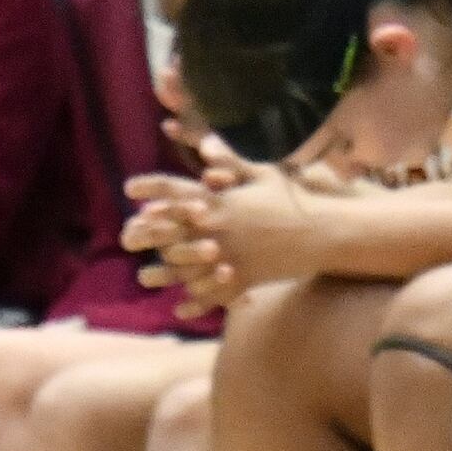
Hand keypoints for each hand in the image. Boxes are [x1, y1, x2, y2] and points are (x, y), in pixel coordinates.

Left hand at [125, 137, 327, 290]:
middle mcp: (221, 230)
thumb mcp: (263, 173)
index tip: (129, 187)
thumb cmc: (294, 198)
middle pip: (174, 234)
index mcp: (222, 202)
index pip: (177, 193)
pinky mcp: (246, 277)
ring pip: (189, 268)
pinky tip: (181, 307)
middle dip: (148, 235)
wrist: (324, 231)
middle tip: (126, 236)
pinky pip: (216, 293)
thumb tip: (205, 143)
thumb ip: (230, 160)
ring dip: (164, 274)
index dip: (151, 189)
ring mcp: (232, 257)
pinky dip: (198, 301)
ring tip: (143, 277)